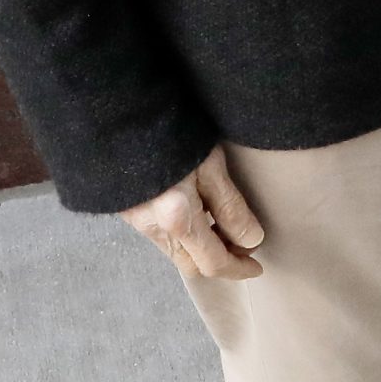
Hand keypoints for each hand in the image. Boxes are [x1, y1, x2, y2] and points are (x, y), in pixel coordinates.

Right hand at [118, 145, 264, 279]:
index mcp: (177, 219)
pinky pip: (161, 236)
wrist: (123, 113)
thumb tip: (251, 241)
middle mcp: (154, 228)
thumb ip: (230, 207)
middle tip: (243, 248)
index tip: (257, 266)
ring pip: (176, 252)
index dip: (238, 268)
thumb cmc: (172, 133)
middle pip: (192, 265)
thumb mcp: (211, 165)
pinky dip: (184, 237)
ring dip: (202, 249)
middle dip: (220, 262)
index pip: (213, 262)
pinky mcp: (129, 209)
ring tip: (223, 229)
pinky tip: (197, 215)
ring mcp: (137, 220)